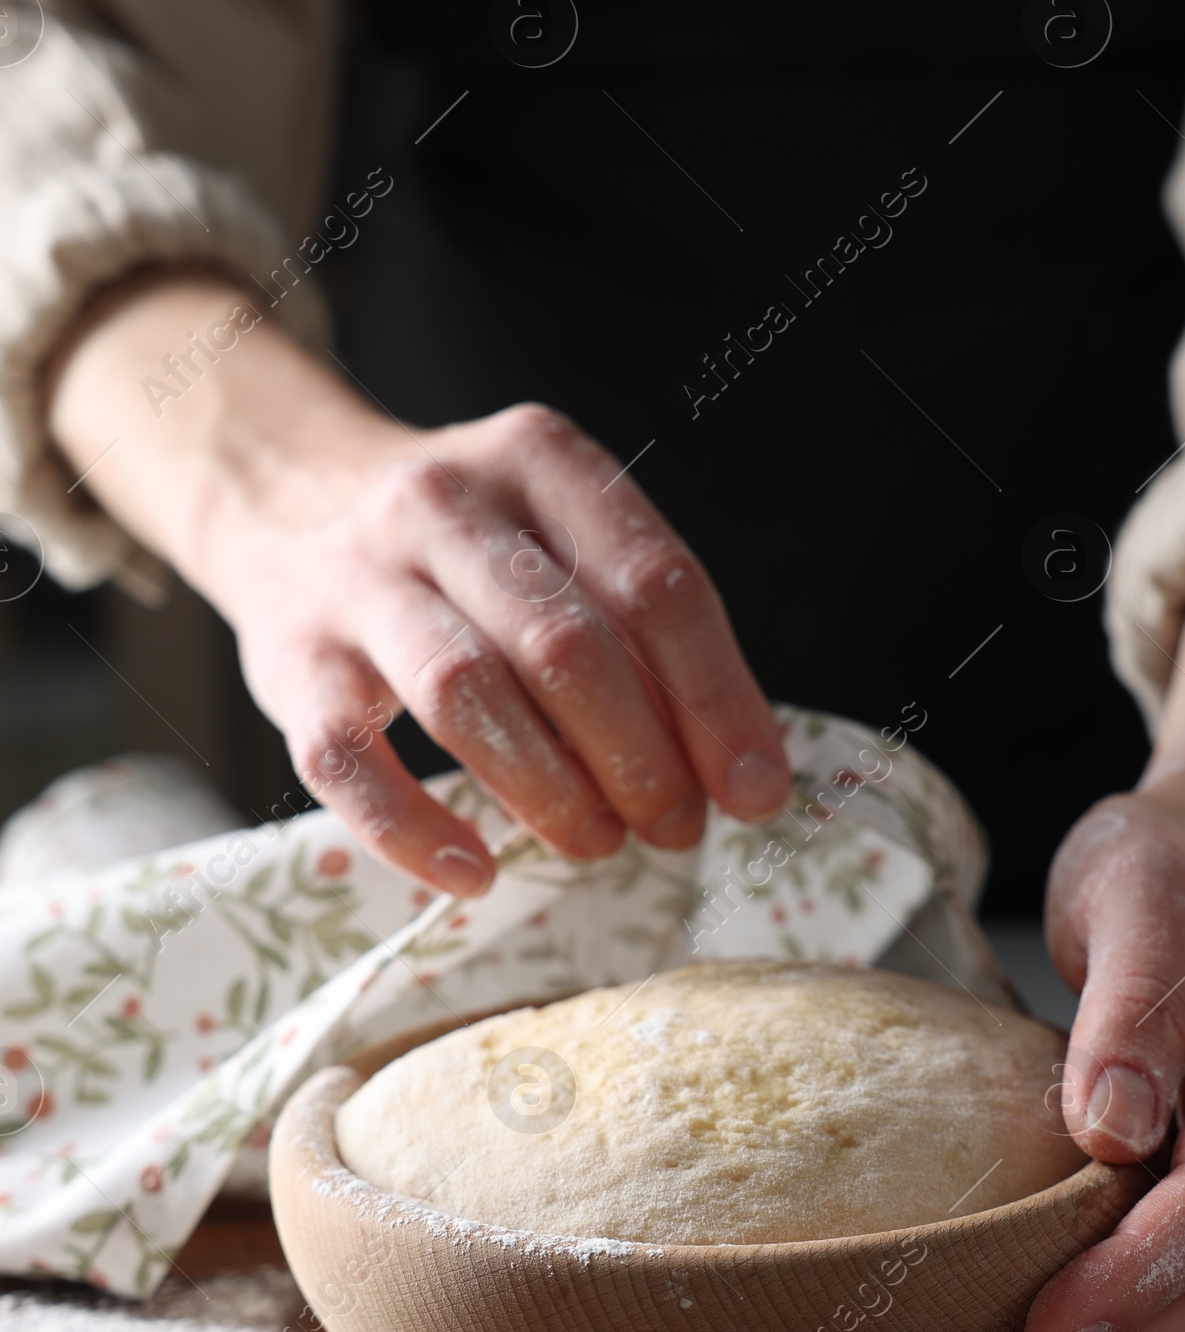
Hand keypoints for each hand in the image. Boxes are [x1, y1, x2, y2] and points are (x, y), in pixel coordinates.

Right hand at [46, 271, 790, 891]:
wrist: (282, 495)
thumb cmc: (463, 545)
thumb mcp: (557, 536)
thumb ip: (641, 627)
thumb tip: (738, 764)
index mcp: (537, 459)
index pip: (655, 584)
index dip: (717, 700)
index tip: (754, 788)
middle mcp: (440, 502)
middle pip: (565, 645)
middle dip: (640, 755)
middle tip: (675, 824)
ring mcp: (353, 579)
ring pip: (465, 695)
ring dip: (550, 790)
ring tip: (600, 841)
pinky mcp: (287, 659)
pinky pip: (349, 760)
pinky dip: (414, 830)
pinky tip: (475, 873)